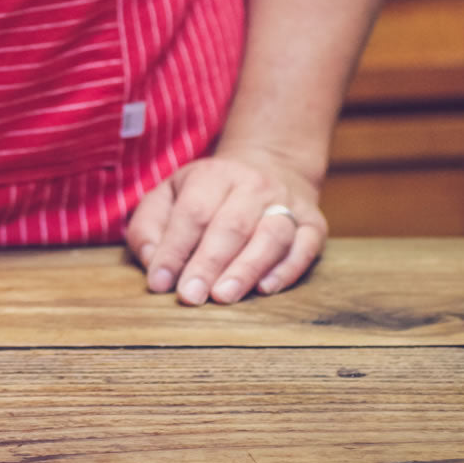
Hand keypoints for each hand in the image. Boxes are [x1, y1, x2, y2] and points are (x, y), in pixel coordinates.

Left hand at [125, 149, 327, 304]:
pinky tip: (266, 289)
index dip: (174, 250)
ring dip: (247, 269)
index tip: (159, 283)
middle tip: (190, 296)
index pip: (192, 214)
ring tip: (224, 296)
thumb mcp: (169, 195)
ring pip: (271, 236)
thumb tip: (151, 262)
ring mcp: (288, 203)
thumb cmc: (206, 194)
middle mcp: (254, 186)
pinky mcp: (314, 224)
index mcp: (213, 176)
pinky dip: (287, 269)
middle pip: (231, 226)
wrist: (268, 166)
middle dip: (208, 264)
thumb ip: (149, 227)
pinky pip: (305, 247)